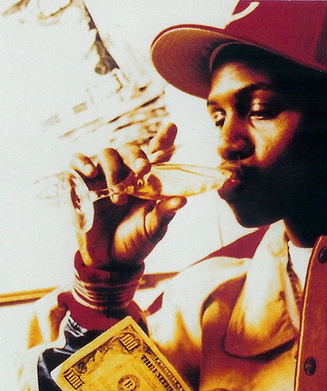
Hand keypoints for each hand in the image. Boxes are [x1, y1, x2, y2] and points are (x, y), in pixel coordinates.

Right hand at [71, 123, 185, 267]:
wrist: (110, 261)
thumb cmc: (136, 242)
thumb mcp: (153, 231)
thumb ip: (164, 214)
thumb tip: (182, 201)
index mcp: (148, 183)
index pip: (156, 156)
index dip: (164, 139)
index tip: (172, 126)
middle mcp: (127, 176)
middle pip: (130, 150)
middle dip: (137, 155)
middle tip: (143, 169)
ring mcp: (103, 178)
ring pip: (107, 155)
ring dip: (114, 171)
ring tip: (118, 196)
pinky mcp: (83, 185)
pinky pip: (78, 163)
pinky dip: (82, 162)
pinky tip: (90, 172)